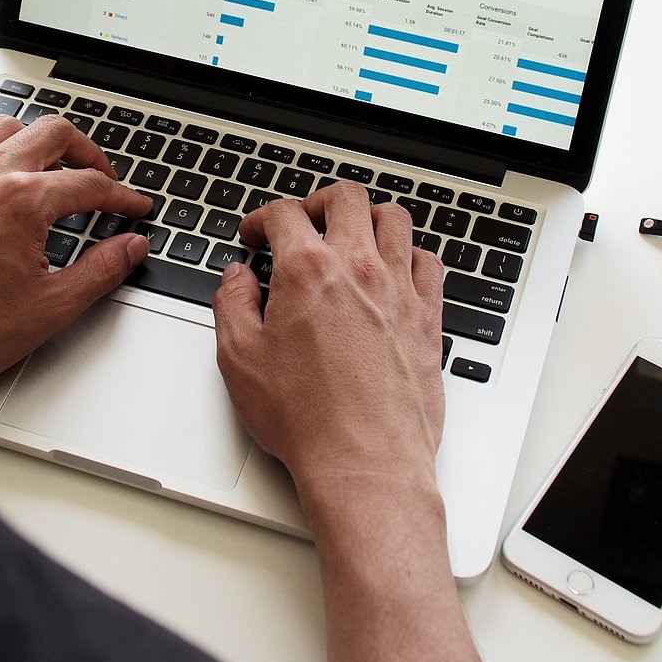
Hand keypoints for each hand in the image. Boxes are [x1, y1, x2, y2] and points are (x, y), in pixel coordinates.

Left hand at [0, 114, 151, 419]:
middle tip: (101, 177)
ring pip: (5, 129)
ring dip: (36, 143)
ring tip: (51, 169)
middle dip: (88, 153)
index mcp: (22, 202)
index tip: (132, 208)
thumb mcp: (49, 308)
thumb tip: (130, 247)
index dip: (122, 197)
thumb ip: (100, 270)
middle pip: (53, 133)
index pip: (90, 183)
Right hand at [212, 182, 480, 661]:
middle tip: (303, 222)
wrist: (365, 463)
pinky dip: (410, 254)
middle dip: (317, 202)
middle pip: (346, 198)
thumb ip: (232, 305)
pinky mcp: (428, 316)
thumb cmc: (307, 421)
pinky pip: (428, 261)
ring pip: (394, 218)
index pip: (285, 214)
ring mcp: (400, 290)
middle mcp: (359, 268)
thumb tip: (236, 279)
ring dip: (368, 217)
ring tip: (351, 234)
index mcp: (308, 271)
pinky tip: (396, 269)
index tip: (255, 234)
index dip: (261, 218)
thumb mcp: (240, 361)